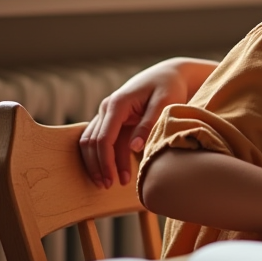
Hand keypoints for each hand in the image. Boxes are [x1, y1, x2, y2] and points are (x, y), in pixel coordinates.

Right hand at [79, 58, 215, 188]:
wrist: (168, 74)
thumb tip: (134, 148)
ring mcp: (108, 114)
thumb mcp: (164, 103)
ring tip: (113, 183)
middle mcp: (107, 108)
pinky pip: (104, 140)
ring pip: (94, 142)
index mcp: (118, 104)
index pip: (104, 137)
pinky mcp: (114, 120)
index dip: (105, 161)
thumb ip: (148, 124)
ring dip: (101, 163)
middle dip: (99, 166)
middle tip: (108, 186)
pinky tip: (117, 171)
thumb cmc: (169, 87)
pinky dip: (107, 156)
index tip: (111, 180)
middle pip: (92, 142)